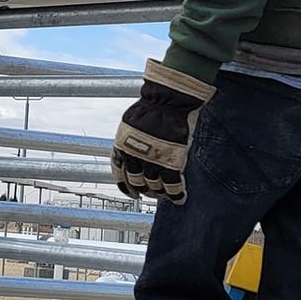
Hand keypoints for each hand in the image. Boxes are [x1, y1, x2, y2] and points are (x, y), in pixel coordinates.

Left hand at [111, 61, 215, 204]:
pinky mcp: (170, 164)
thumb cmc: (151, 108)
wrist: (167, 101)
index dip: (126, 186)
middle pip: (137, 183)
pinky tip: (180, 198)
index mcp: (121, 148)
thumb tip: (128, 153)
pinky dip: (176, 194)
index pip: (119, 175)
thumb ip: (128, 143)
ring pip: (155, 187)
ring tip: (165, 194)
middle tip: (151, 193)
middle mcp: (134, 158)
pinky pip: (172, 186)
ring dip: (160, 193)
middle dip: (144, 190)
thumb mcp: (129, 126)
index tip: (132, 192)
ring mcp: (152, 162)